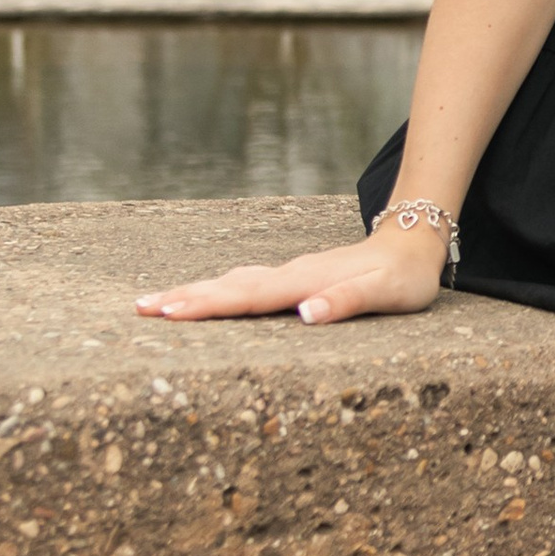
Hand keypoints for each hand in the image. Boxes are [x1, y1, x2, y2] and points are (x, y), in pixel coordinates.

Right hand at [135, 218, 450, 326]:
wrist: (415, 240)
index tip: (168, 312)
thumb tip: (306, 315)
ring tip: (155, 304)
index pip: (248, 297)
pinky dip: (217, 291)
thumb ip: (346, 301)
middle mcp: (290, 275)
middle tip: (139, 308)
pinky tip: (203, 296)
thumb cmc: (403, 277)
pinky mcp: (293, 278)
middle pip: (229, 288)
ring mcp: (289, 274)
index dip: (207, 305)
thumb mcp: (384, 293)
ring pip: (233, 283)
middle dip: (184, 299)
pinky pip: (246, 285)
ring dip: (194, 293)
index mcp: (304, 281)